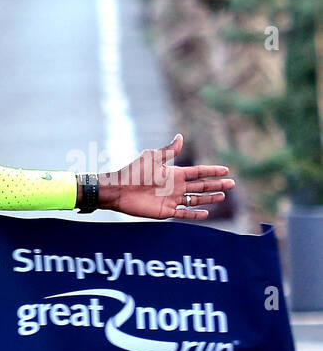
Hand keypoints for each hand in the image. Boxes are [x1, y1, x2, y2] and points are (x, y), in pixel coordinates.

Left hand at [100, 135, 233, 219]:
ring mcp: (171, 199)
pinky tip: (206, 213)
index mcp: (174, 173)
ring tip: (223, 197)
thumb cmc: (134, 172)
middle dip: (216, 185)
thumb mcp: (153, 158)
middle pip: (201, 186)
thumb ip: (169, 150)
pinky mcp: (165, 211)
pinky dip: (194, 214)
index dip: (212, 171)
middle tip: (232, 184)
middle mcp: (175, 186)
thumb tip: (181, 136)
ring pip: (195, 199)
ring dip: (209, 199)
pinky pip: (183, 214)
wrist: (119, 190)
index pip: (198, 172)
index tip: (226, 170)